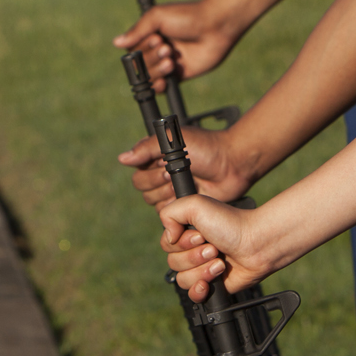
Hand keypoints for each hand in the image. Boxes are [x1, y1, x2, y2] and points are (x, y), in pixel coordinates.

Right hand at [113, 0, 240, 85]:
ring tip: (171, 60)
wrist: (215, 27)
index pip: (133, 49)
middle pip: (141, 64)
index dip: (141, 49)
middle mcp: (157, 48)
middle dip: (152, 57)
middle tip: (167, 47)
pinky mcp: (180, 75)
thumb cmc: (187, 16)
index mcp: (150, 33)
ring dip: (157, 69)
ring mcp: (168, 62)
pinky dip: (160, 86)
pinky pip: (163, 86)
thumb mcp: (158, 17)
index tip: (155, 39)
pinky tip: (165, 81)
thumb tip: (117, 42)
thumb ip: (137, 30)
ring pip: (150, 75)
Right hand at [119, 123, 249, 206]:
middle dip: (158, 182)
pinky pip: (166, 213)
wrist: (233, 165)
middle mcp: (160, 173)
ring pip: (152, 201)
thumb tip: (122, 159)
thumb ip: (147, 148)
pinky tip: (188, 196)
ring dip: (167, 194)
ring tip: (184, 185)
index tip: (165, 165)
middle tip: (174, 175)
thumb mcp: (176, 142)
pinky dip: (175, 207)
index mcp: (156, 156)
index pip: (137, 170)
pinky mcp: (182, 205)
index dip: (149, 170)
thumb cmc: (207, 148)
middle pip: (142, 187)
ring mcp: (171, 190)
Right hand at [159, 194, 270, 301]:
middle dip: (194, 257)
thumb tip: (168, 238)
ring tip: (220, 263)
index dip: (182, 243)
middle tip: (214, 248)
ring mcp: (202, 268)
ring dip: (202, 271)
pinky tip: (208, 284)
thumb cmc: (230, 223)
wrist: (256, 244)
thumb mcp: (195, 204)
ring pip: (183, 280)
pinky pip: (193, 296)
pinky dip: (198, 290)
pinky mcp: (212, 286)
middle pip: (173, 263)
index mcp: (187, 231)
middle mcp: (192, 250)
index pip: (167, 244)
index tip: (201, 235)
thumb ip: (169, 213)